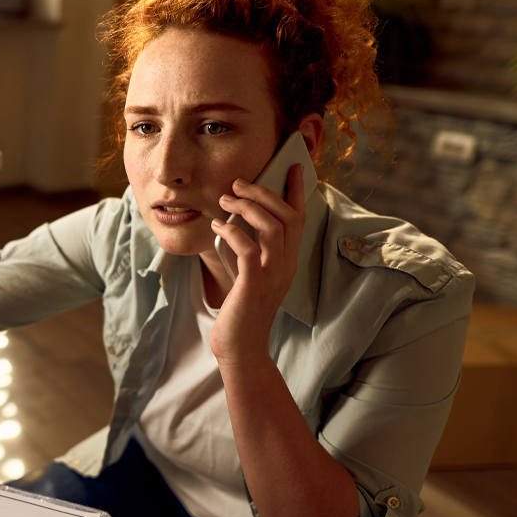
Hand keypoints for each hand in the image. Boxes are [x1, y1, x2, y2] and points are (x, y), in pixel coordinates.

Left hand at [208, 164, 306, 367]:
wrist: (241, 349)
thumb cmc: (241, 312)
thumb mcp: (251, 277)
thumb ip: (250, 253)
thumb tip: (233, 224)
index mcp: (288, 262)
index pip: (299, 219)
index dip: (297, 191)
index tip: (295, 167)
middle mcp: (286, 266)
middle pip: (287, 216)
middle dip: (264, 193)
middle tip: (239, 182)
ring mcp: (272, 275)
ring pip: (272, 227)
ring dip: (247, 207)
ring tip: (226, 199)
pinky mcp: (253, 285)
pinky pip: (247, 248)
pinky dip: (232, 231)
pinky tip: (217, 226)